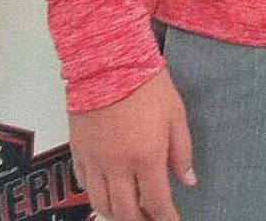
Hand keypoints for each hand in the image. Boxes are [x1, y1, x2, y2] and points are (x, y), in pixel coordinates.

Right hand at [69, 69, 196, 220]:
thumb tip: (187, 179)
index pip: (156, 202)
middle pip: (125, 211)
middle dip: (140, 220)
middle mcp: (117, 165)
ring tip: (130, 209)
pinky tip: (107, 188)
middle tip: (150, 217)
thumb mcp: (176, 115)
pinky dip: (95, 193)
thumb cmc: (146, 83)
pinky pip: (83, 183)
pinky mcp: (77, 150)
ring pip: (100, 203)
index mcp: (146, 157)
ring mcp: (94, 160)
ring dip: (116, 212)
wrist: (109, 61)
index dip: (166, 218)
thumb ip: (182, 151)